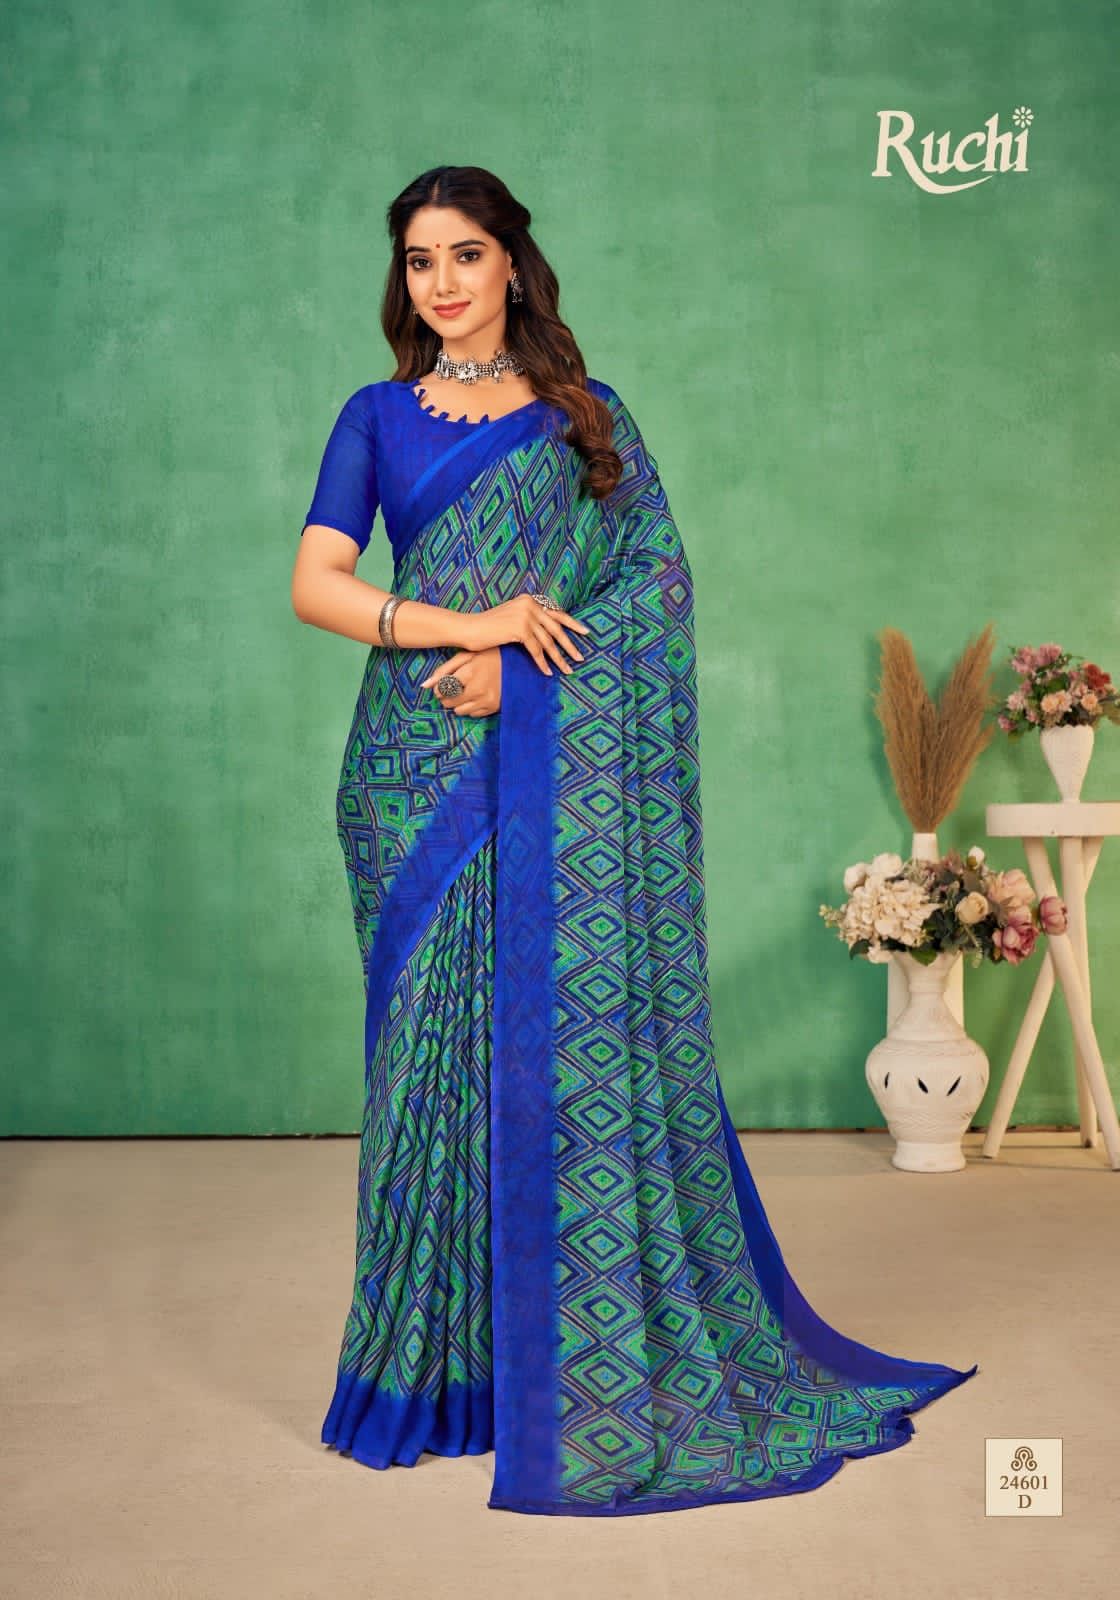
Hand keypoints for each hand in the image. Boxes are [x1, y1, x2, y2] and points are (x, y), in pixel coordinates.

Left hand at [419, 647, 502, 716]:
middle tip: (454, 687)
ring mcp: (487, 700)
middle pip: (449, 702)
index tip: (442, 685)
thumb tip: (424, 686)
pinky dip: (471, 707)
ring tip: (467, 691)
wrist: (519, 663)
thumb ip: (444, 669)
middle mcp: (478, 689)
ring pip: (459, 711)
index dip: (439, 688)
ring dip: (458, 703)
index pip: (443, 689)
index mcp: (470, 672)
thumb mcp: (466, 656)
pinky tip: (478, 695)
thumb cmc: (489, 655)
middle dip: (447, 696)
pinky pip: (473, 714)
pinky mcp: (494, 708)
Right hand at [460, 593, 589, 676]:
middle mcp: (530, 605)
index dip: (572, 623)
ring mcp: (526, 616)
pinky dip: (543, 663)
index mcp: (530, 600)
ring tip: (568, 669)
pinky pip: (536, 650)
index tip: (584, 632)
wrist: (468, 628)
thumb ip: (528, 619)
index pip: (556, 612)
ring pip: (548, 642)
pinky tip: (547, 673)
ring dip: (559, 658)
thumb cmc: (486, 627)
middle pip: (557, 627)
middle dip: (570, 644)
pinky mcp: (520, 629)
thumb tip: (546, 632)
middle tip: (580, 656)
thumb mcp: (511, 617)